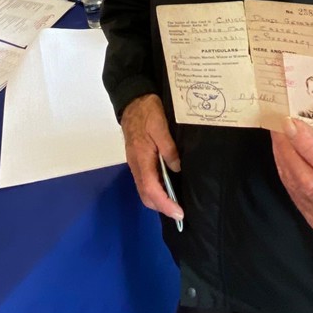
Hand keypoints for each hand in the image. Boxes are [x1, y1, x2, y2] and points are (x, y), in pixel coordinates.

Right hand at [120, 94, 183, 220]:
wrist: (132, 99)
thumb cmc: (147, 111)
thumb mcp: (161, 125)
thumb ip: (168, 148)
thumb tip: (177, 168)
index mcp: (141, 158)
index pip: (151, 189)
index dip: (165, 204)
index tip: (179, 213)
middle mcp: (136, 165)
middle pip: (145, 195)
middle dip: (162, 207)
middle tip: (180, 211)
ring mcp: (135, 163)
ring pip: (144, 190)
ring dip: (159, 200)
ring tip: (176, 203)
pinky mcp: (137, 159)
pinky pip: (145, 181)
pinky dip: (156, 190)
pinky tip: (168, 187)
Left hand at [271, 119, 312, 247]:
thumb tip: (309, 131)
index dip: (312, 149)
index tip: (293, 125)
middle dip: (291, 151)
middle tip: (279, 125)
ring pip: (300, 191)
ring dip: (284, 159)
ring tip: (278, 134)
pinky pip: (296, 195)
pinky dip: (286, 171)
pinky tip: (282, 152)